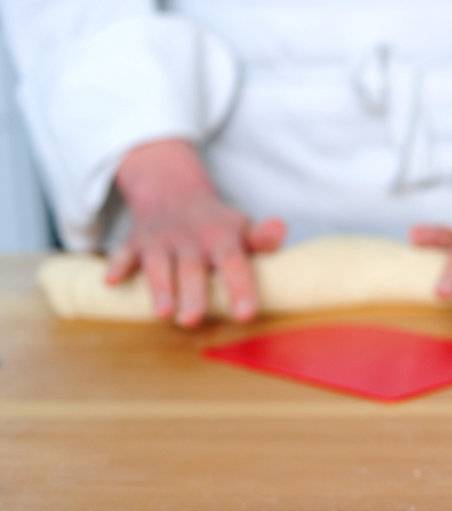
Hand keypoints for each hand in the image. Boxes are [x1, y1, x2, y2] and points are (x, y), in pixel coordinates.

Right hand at [107, 138, 285, 326]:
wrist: (172, 190)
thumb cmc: (216, 223)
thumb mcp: (241, 226)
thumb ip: (261, 237)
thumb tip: (280, 230)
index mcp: (220, 238)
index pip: (234, 263)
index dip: (240, 287)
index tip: (246, 314)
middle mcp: (189, 240)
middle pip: (192, 270)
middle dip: (192, 294)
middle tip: (193, 320)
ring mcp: (160, 241)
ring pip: (158, 266)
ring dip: (158, 288)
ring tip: (163, 314)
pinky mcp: (134, 243)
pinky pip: (123, 254)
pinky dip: (117, 265)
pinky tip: (110, 282)